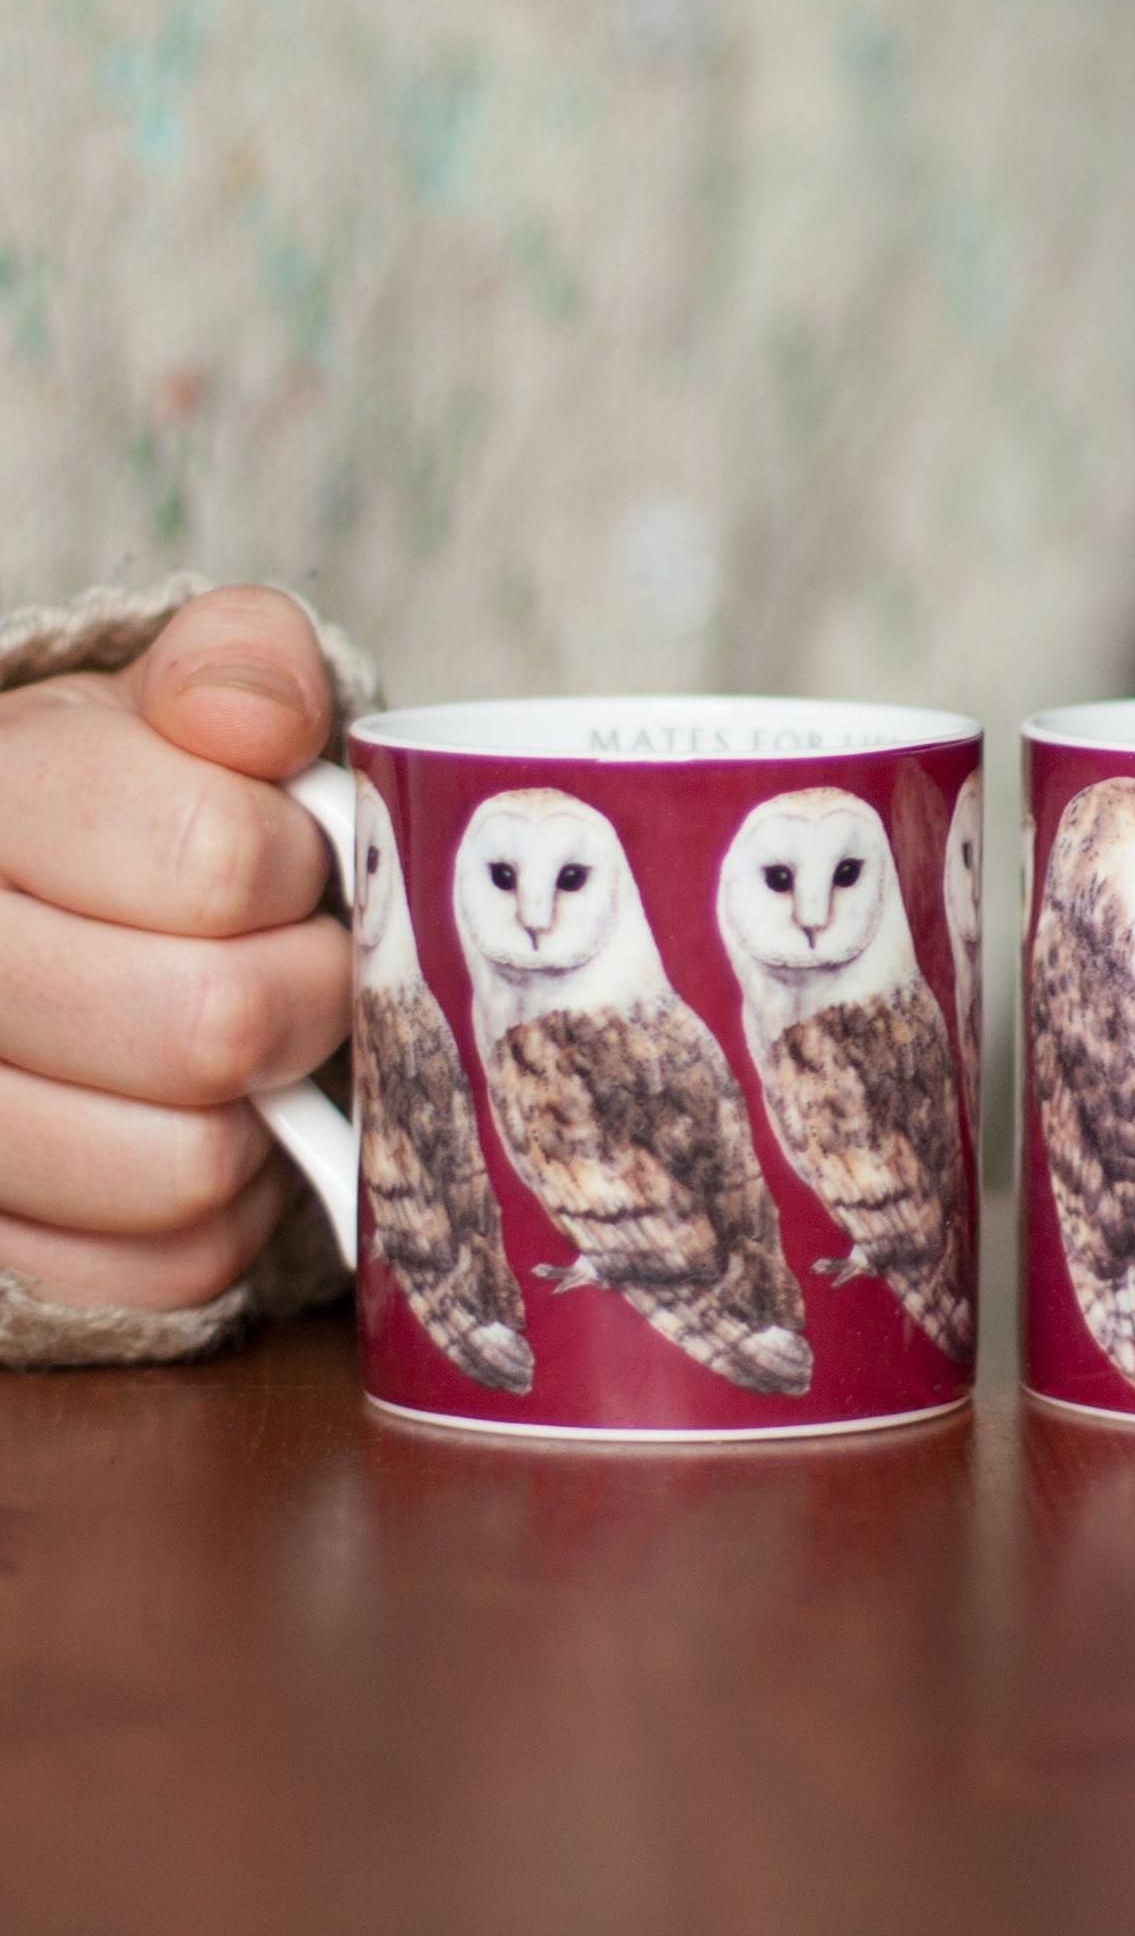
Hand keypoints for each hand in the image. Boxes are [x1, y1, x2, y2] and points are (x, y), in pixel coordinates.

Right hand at [0, 587, 348, 1310]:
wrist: (54, 913)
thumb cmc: (145, 805)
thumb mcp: (188, 700)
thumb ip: (237, 668)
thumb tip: (255, 723)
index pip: (219, 859)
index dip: (297, 867)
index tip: (285, 861)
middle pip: (209, 1025)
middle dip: (304, 996)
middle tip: (296, 967)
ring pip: (183, 1166)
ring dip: (260, 1112)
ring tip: (241, 1051)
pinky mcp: (2, 1248)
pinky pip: (170, 1268)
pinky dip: (222, 1214)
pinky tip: (201, 1131)